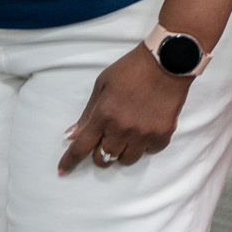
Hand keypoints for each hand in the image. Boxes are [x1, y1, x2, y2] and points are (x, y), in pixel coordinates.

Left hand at [58, 44, 191, 174]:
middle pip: (104, 159)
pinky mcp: (163, 133)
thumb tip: (72, 135)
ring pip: (126, 159)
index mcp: (104, 115)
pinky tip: (146, 131)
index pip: (81, 147)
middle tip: (105, 141)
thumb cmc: (132, 69)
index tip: (63, 171)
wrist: (168, 60)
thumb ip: (88, 113)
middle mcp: (122, 128)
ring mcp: (144, 133)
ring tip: (127, 135)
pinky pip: (150, 151)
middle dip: (100, 154)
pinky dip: (145, 145)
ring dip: (122, 151)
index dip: (69, 161)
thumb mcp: (102, 84)